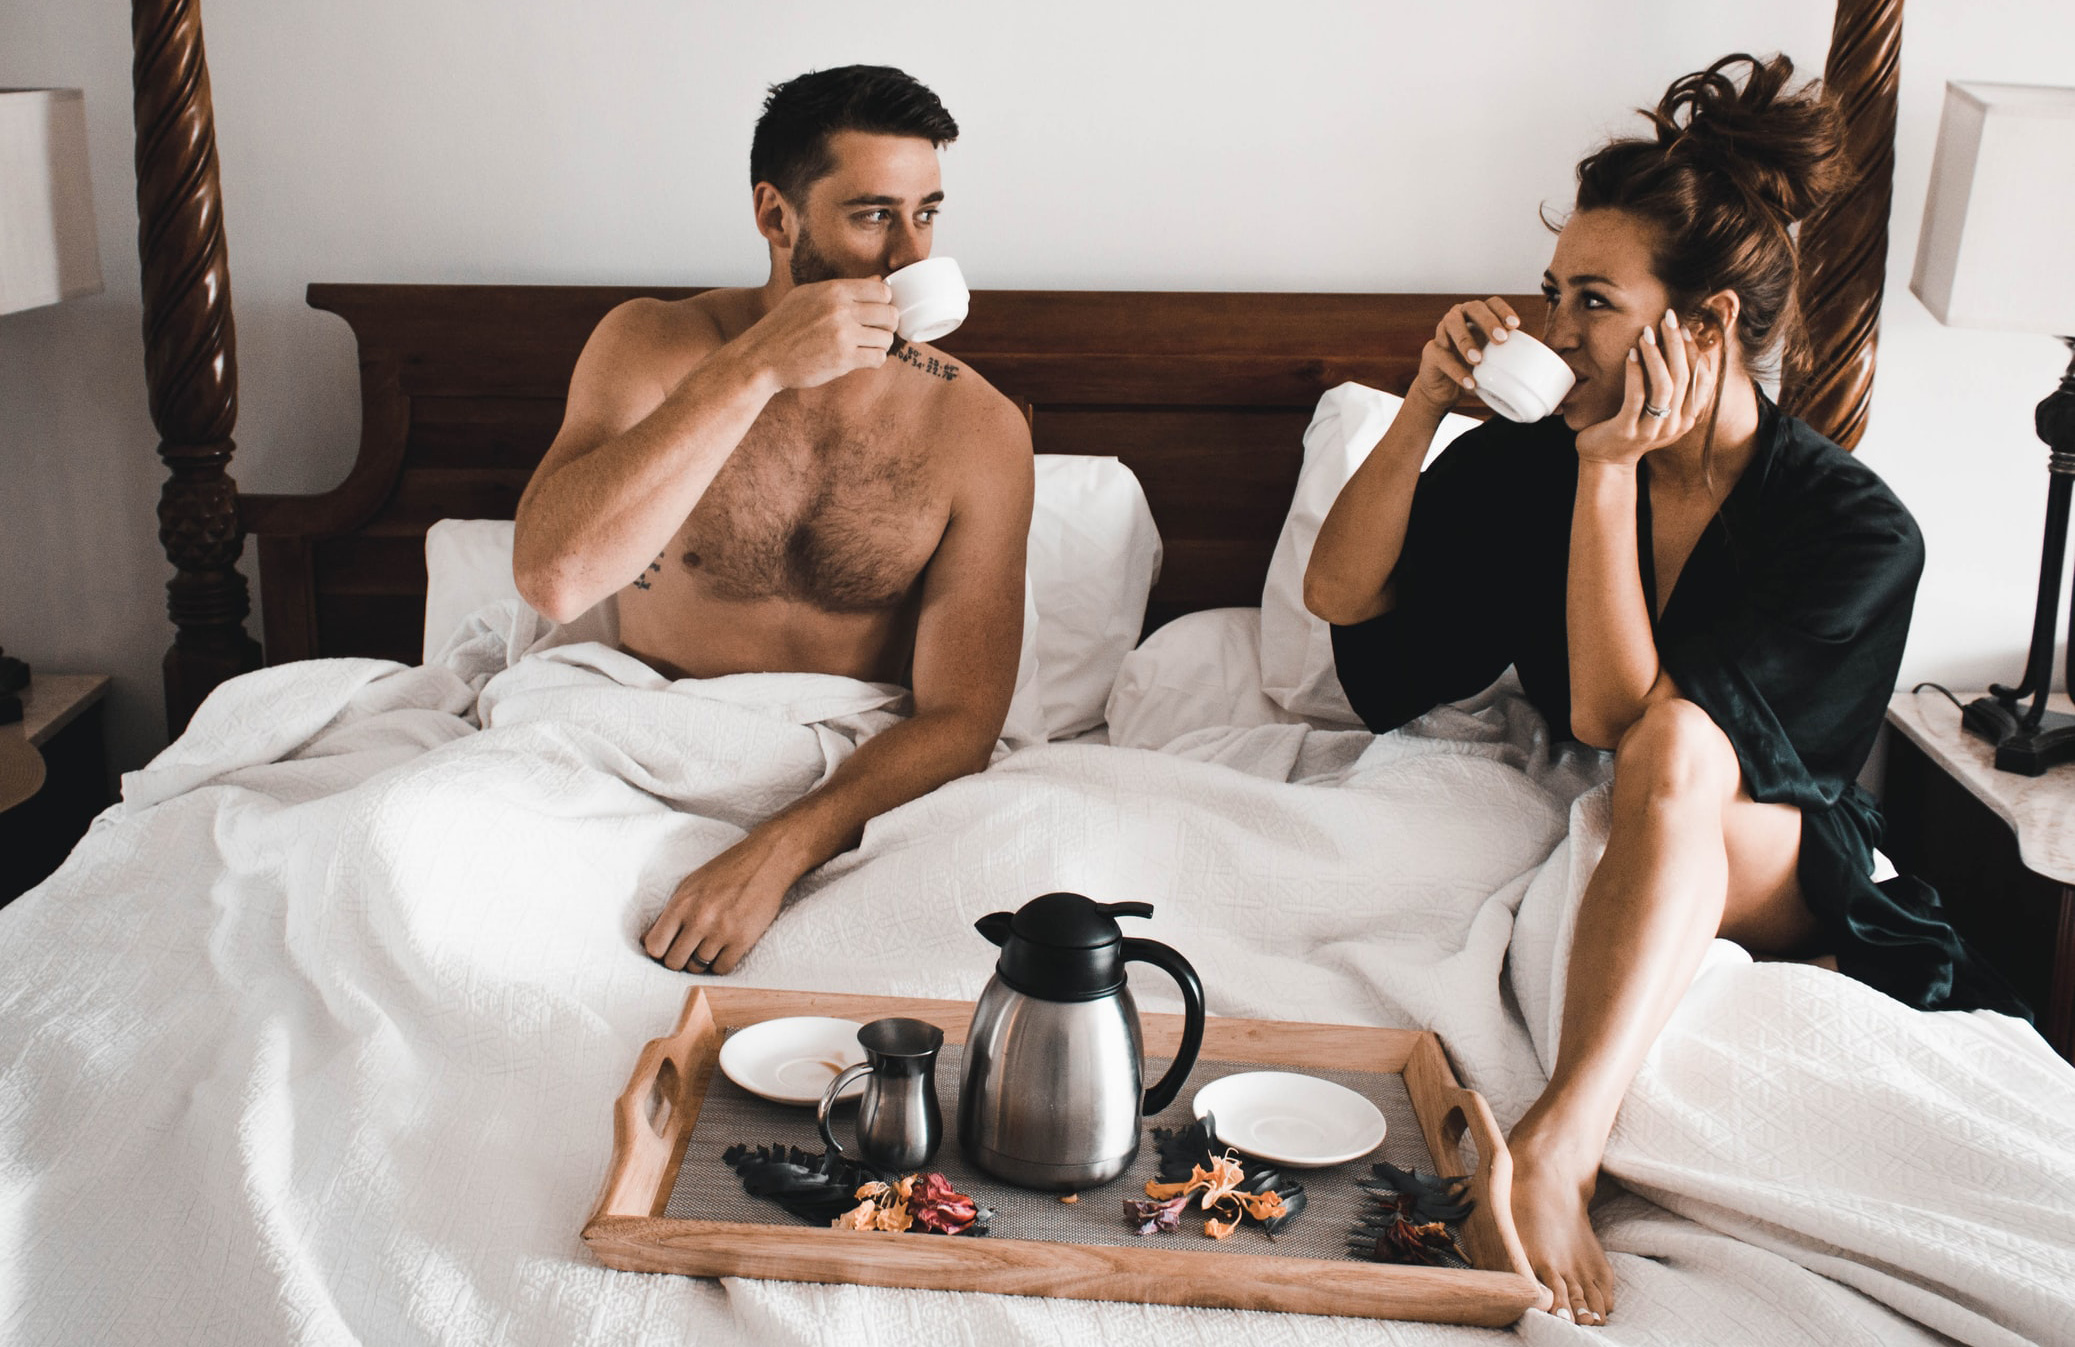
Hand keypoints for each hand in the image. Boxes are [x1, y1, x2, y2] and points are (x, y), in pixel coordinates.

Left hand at [642, 827, 801, 974]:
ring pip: (698, 968)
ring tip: (708, 947)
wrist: (765, 862)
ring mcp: (722, 931)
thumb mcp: (690, 884)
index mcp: (682, 903)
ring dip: (701, 962)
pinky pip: (722, 969)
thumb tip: (648, 942)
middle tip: (687, 952)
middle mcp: (699, 919)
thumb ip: (670, 913)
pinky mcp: (743, 939)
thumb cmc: (726, 871)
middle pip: (674, 962)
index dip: (658, 952)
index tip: (666, 949)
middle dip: (678, 960)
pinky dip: (720, 963)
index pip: (654, 946)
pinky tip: (723, 950)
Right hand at [737, 279, 898, 391]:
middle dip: (887, 324)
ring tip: (866, 346)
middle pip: (889, 314)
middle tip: (877, 331)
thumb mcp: (808, 295)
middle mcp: (841, 310)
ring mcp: (843, 335)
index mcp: (834, 290)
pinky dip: (874, 359)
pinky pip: (878, 358)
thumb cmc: (783, 326)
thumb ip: (844, 289)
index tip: (877, 312)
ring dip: (880, 344)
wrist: (763, 356)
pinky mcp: (844, 359)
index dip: (884, 302)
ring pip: (886, 338)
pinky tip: (862, 358)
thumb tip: (878, 280)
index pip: (882, 290)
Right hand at [1412, 296, 1522, 414]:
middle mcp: (1458, 317)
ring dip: (1466, 341)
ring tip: (1478, 360)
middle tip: (1501, 339)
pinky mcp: (1431, 351)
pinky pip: (1443, 357)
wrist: (1443, 390)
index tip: (1515, 325)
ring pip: (1452, 325)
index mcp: (1476, 316)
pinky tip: (1469, 381)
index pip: (1491, 303)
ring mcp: (1442, 332)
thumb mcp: (1492, 360)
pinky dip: (1457, 370)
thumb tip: (1540, 362)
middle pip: (1472, 308)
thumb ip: (1508, 355)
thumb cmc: (1472, 369)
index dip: (1503, 311)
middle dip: (1488, 321)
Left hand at [1574, 308, 1716, 468]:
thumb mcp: (1660, 410)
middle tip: (1668, 319)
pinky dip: (1635, 373)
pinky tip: (1631, 354)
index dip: (1695, 352)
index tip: (1684, 329)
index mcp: (1687, 418)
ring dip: (1656, 356)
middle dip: (1677, 344)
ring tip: (1647, 334)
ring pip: (1664, 387)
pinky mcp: (1627, 431)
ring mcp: (1652, 430)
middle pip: (1683, 377)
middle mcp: (1674, 425)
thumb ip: (1674, 387)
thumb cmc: (1633, 427)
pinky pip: (1636, 398)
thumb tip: (1680, 347)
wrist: (1607, 460)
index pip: (1702, 380)